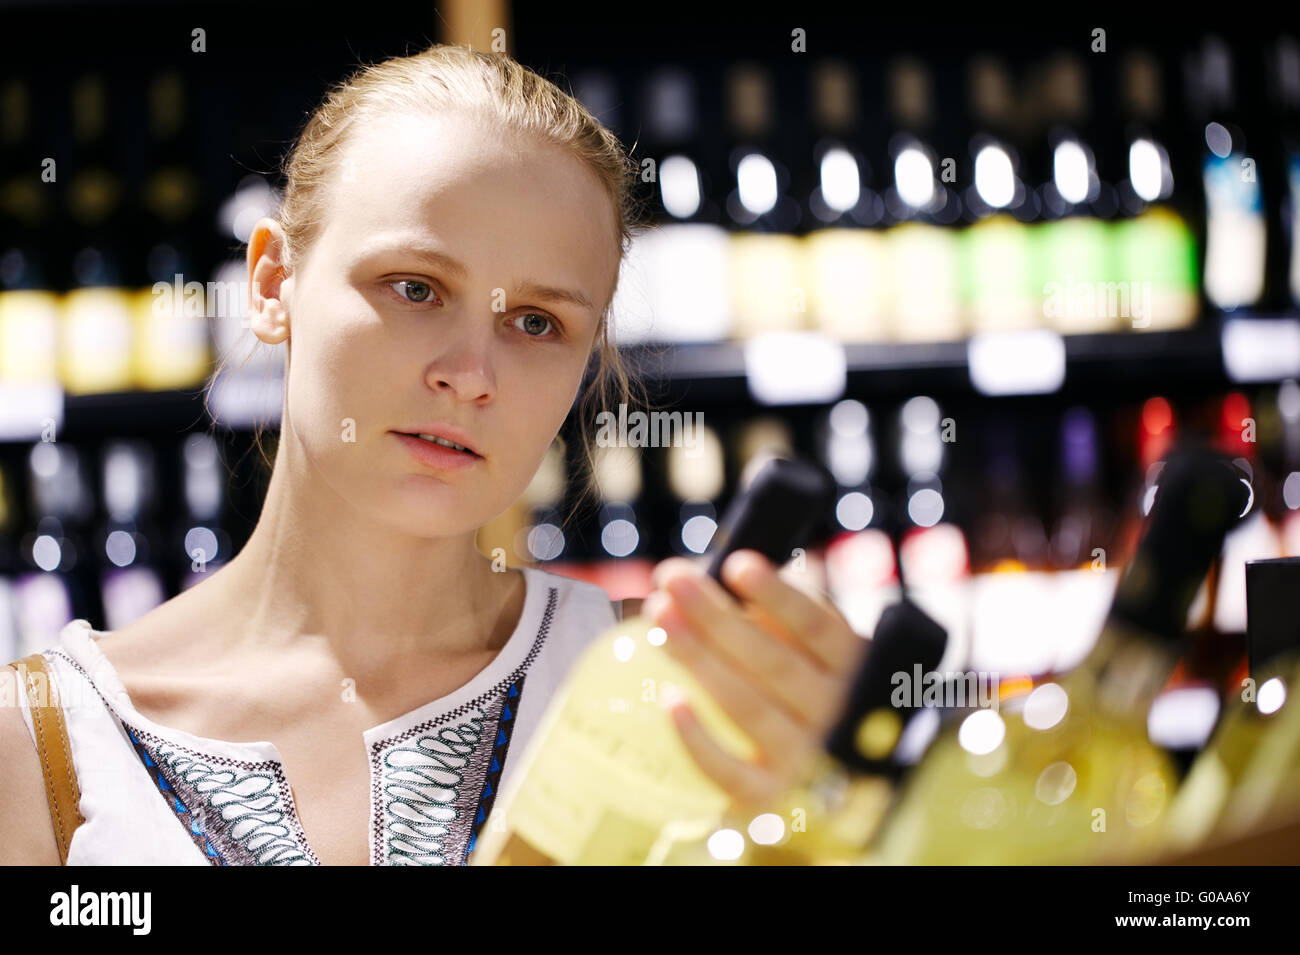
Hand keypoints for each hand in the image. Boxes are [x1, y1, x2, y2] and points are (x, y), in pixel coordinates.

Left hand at [641, 549, 867, 815]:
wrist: (848, 778)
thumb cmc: (811, 686)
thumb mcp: (814, 648)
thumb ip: (774, 616)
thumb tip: (705, 579)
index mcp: (854, 665)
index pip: (818, 626)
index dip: (778, 595)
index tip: (737, 564)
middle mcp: (837, 713)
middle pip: (773, 661)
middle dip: (716, 616)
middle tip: (672, 580)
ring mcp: (807, 760)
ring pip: (748, 706)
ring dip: (699, 658)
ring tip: (661, 618)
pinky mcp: (773, 797)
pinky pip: (733, 773)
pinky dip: (700, 740)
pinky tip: (670, 700)